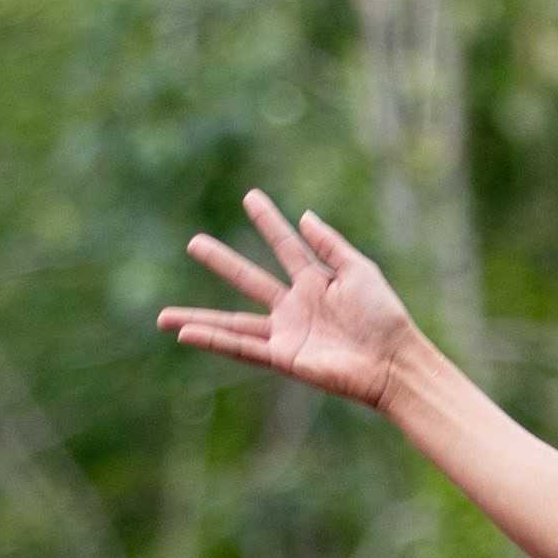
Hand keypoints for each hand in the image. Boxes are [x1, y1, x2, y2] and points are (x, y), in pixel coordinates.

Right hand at [161, 191, 422, 411]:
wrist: (395, 361)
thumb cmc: (386, 318)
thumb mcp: (361, 273)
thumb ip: (331, 246)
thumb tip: (305, 216)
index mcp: (317, 283)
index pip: (286, 247)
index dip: (270, 223)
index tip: (251, 197)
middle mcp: (296, 307)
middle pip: (250, 280)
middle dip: (223, 262)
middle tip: (193, 242)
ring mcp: (287, 333)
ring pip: (233, 323)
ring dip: (198, 319)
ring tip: (162, 316)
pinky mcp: (285, 357)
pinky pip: (242, 347)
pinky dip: (214, 341)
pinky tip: (185, 334)